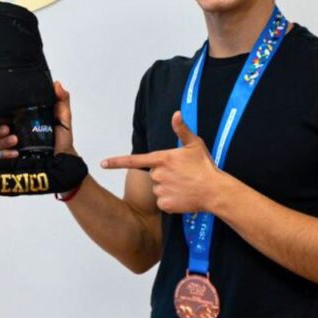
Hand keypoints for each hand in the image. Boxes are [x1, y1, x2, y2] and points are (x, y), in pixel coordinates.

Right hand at [0, 81, 77, 158]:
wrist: (63, 161)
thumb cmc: (61, 140)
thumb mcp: (62, 117)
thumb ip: (61, 100)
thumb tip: (56, 85)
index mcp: (21, 120)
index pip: (1, 115)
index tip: (5, 117)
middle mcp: (13, 133)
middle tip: (7, 129)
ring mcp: (10, 147)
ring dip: (0, 142)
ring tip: (14, 140)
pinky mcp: (10, 159)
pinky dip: (5, 154)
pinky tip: (15, 153)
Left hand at [101, 111, 229, 213]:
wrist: (214, 191)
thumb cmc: (205, 166)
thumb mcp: (195, 144)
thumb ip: (182, 130)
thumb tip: (176, 113)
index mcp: (162, 159)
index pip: (134, 160)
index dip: (117, 162)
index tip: (103, 163)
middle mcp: (158, 174)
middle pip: (154, 175)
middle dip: (164, 175)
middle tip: (182, 175)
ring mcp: (160, 190)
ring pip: (158, 188)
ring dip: (168, 187)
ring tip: (185, 185)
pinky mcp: (165, 204)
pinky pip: (163, 202)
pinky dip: (171, 200)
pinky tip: (183, 196)